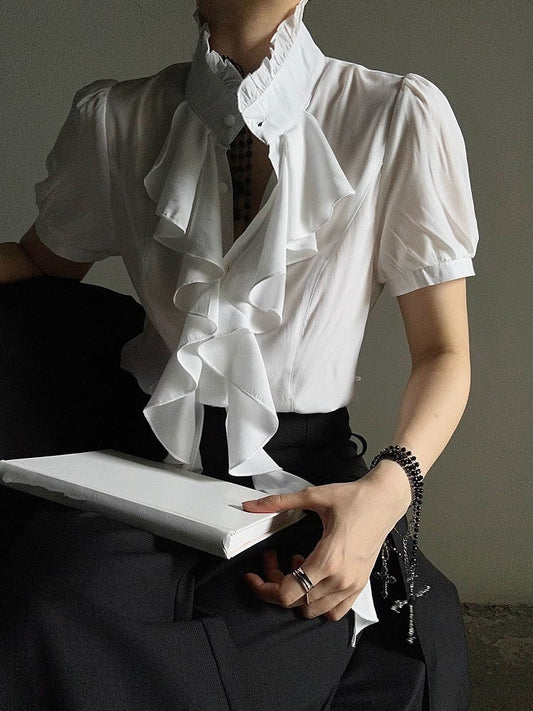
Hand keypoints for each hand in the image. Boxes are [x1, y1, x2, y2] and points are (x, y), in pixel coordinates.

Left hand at [242, 462, 410, 620]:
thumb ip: (279, 503)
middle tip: (273, 560)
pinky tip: (313, 578)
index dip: (263, 587)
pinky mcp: (360, 585)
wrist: (385, 500)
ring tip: (296, 565)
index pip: (287, 593)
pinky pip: (335, 611)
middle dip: (275, 584)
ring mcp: (352, 585)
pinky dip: (318, 603)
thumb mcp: (313, 497)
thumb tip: (251, 506)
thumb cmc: (356, 498)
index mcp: (328, 560)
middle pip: (295, 603)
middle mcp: (340, 579)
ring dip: (297, 593)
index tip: (253, 576)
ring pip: (313, 611)